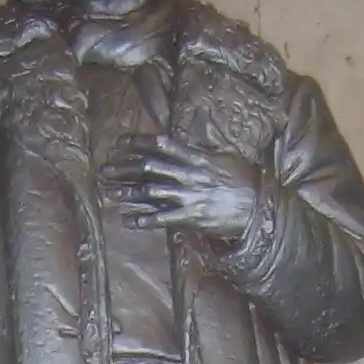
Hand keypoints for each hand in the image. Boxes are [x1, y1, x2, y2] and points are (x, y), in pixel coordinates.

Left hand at [99, 136, 260, 243]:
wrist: (258, 207)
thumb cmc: (244, 180)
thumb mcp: (224, 158)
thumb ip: (201, 153)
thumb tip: (185, 146)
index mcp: (196, 157)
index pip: (161, 145)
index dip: (138, 143)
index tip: (120, 143)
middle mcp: (188, 174)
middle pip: (148, 167)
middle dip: (124, 167)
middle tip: (105, 169)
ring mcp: (188, 196)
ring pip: (150, 192)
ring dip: (128, 192)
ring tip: (110, 193)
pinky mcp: (190, 217)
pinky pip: (162, 219)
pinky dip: (143, 220)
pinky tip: (128, 220)